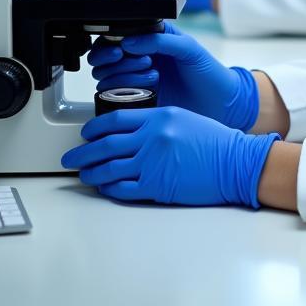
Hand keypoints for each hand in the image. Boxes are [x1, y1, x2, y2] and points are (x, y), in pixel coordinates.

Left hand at [61, 106, 279, 206]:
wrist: (234, 162)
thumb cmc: (215, 142)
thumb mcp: (184, 118)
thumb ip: (156, 122)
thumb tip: (131, 131)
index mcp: (159, 117)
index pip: (115, 119)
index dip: (94, 127)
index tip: (85, 133)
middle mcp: (152, 137)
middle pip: (105, 144)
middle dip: (82, 153)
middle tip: (70, 158)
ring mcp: (153, 162)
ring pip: (109, 168)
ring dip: (92, 173)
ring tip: (83, 175)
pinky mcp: (157, 186)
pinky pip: (124, 189)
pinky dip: (110, 189)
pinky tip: (104, 188)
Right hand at [89, 21, 258, 129]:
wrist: (221, 103)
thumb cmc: (210, 73)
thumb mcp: (189, 49)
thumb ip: (161, 40)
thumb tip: (130, 41)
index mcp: (152, 39)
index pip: (118, 36)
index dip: (112, 42)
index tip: (120, 50)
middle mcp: (141, 59)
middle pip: (106, 57)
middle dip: (113, 60)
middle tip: (133, 62)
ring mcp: (138, 81)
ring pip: (107, 77)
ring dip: (123, 75)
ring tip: (152, 74)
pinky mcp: (138, 101)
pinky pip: (115, 97)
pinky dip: (123, 93)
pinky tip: (147, 89)